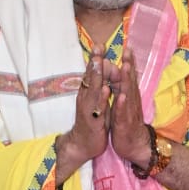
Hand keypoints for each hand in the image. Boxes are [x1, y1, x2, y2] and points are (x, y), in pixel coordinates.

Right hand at [55, 48, 111, 184]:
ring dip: (97, 76)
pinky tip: (106, 89)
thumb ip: (98, 88)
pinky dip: (102, 98)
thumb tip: (102, 74)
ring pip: (93, 90)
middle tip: (98, 46)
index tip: (99, 44)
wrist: (82, 145)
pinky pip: (98, 108)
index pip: (92, 74)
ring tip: (100, 62)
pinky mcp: (94, 121)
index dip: (95, 59)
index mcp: (88, 94)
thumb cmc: (91, 122)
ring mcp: (89, 109)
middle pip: (90, 77)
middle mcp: (86, 99)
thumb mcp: (95, 102)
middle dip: (94, 62)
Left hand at [109, 48, 153, 169]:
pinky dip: (121, 104)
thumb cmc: (128, 125)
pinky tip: (121, 96)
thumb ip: (124, 90)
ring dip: (127, 80)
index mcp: (129, 97)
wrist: (135, 146)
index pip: (129, 77)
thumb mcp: (125, 105)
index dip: (128, 62)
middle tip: (128, 50)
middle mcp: (130, 102)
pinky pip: (122, 113)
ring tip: (125, 66)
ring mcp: (128, 112)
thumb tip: (123, 75)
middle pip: (130, 81)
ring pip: (127, 94)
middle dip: (129, 65)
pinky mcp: (124, 124)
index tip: (127, 47)